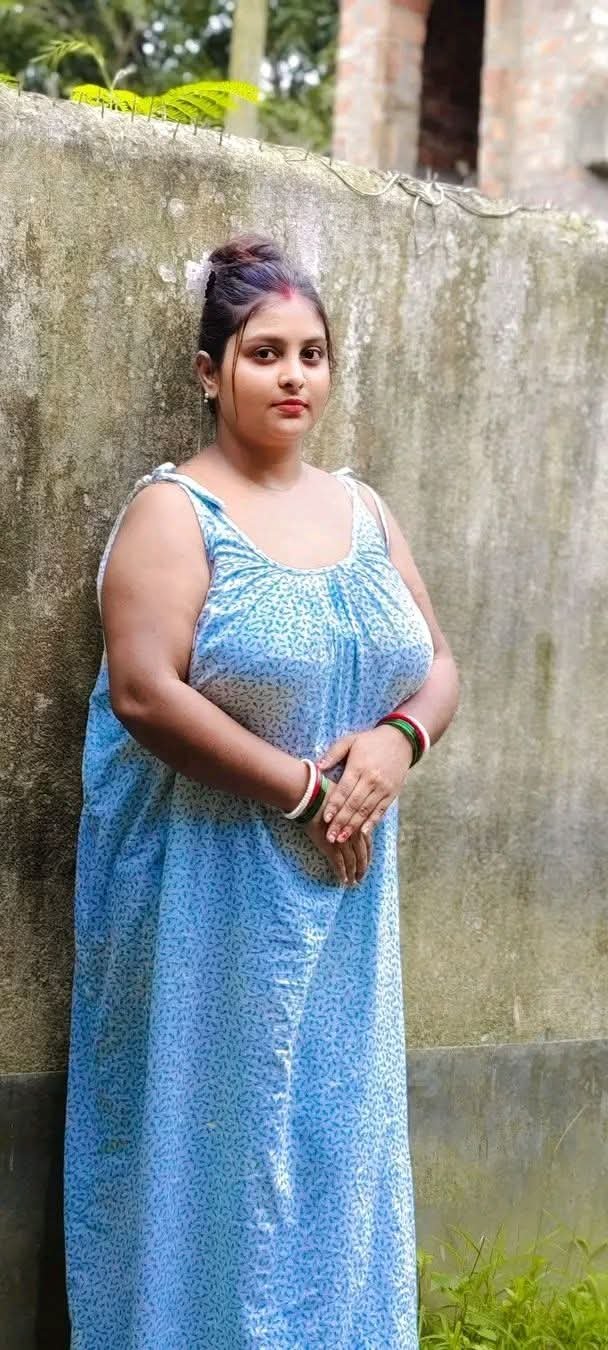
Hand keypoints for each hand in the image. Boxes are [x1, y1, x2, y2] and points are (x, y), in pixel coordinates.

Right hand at [302, 789, 372, 885]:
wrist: (311, 798)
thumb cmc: (324, 795)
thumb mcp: (344, 802)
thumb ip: (349, 811)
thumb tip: (349, 812)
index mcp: (359, 822)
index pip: (368, 843)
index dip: (368, 854)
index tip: (367, 862)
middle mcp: (355, 833)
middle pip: (362, 855)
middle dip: (362, 867)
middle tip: (361, 877)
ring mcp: (344, 841)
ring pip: (352, 862)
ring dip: (353, 873)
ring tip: (352, 882)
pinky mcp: (331, 847)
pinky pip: (339, 864)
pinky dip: (342, 873)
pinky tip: (343, 880)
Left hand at [316, 726, 413, 843]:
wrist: (401, 740)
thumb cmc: (370, 741)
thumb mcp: (350, 741)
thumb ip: (333, 754)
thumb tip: (317, 767)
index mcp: (359, 767)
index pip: (344, 790)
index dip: (334, 805)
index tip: (325, 819)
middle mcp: (372, 779)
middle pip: (354, 804)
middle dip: (341, 822)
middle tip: (330, 837)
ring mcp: (383, 788)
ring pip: (366, 811)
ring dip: (353, 826)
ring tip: (342, 839)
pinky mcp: (392, 793)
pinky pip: (380, 811)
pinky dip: (372, 823)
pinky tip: (363, 833)